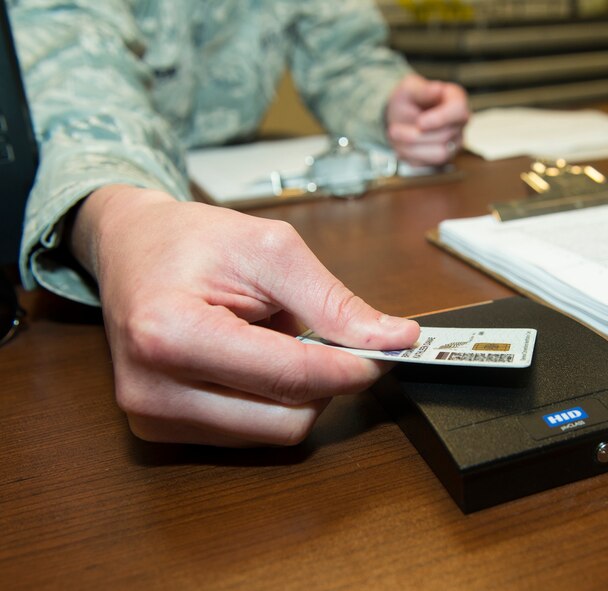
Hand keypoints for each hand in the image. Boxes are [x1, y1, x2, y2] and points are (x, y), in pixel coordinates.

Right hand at [70, 185, 419, 446]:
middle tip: (327, 336)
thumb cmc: (192, 240)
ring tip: (273, 339)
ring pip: (275, 433)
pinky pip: (251, 433)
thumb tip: (393, 338)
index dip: (352, 367)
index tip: (388, 349)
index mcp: (171, 334)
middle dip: (325, 381)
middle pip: (288, 419)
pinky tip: (253, 361)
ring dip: (297, 391)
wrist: (130, 250)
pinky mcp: (162, 431)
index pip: (290, 377)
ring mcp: (154, 418)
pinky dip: (271, 400)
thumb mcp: (270, 249)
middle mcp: (154, 390)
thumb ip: (332, 301)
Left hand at [386, 73, 470, 165]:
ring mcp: (454, 142)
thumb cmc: (408, 100)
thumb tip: (437, 88)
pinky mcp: (444, 158)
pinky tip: (402, 146)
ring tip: (396, 138)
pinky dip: (411, 157)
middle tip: (393, 130)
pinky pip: (430, 164)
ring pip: (440, 155)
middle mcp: (458, 123)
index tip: (420, 122)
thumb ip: (422, 89)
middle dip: (415, 135)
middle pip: (445, 136)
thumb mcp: (408, 88)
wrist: (400, 117)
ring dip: (412, 149)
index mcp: (455, 99)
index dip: (440, 119)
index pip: (459, 111)